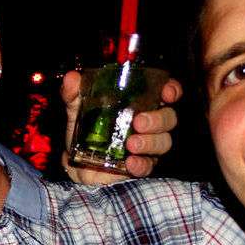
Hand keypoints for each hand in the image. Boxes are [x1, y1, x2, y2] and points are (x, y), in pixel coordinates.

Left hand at [62, 70, 181, 184]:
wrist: (75, 166)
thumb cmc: (84, 134)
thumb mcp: (76, 111)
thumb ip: (74, 94)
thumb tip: (72, 78)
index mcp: (140, 104)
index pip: (166, 93)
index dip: (172, 90)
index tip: (166, 92)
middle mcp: (149, 124)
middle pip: (169, 118)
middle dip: (158, 119)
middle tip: (138, 122)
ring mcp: (147, 147)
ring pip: (164, 142)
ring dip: (150, 142)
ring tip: (130, 145)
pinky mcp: (141, 167)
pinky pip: (149, 166)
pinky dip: (141, 164)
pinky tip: (130, 164)